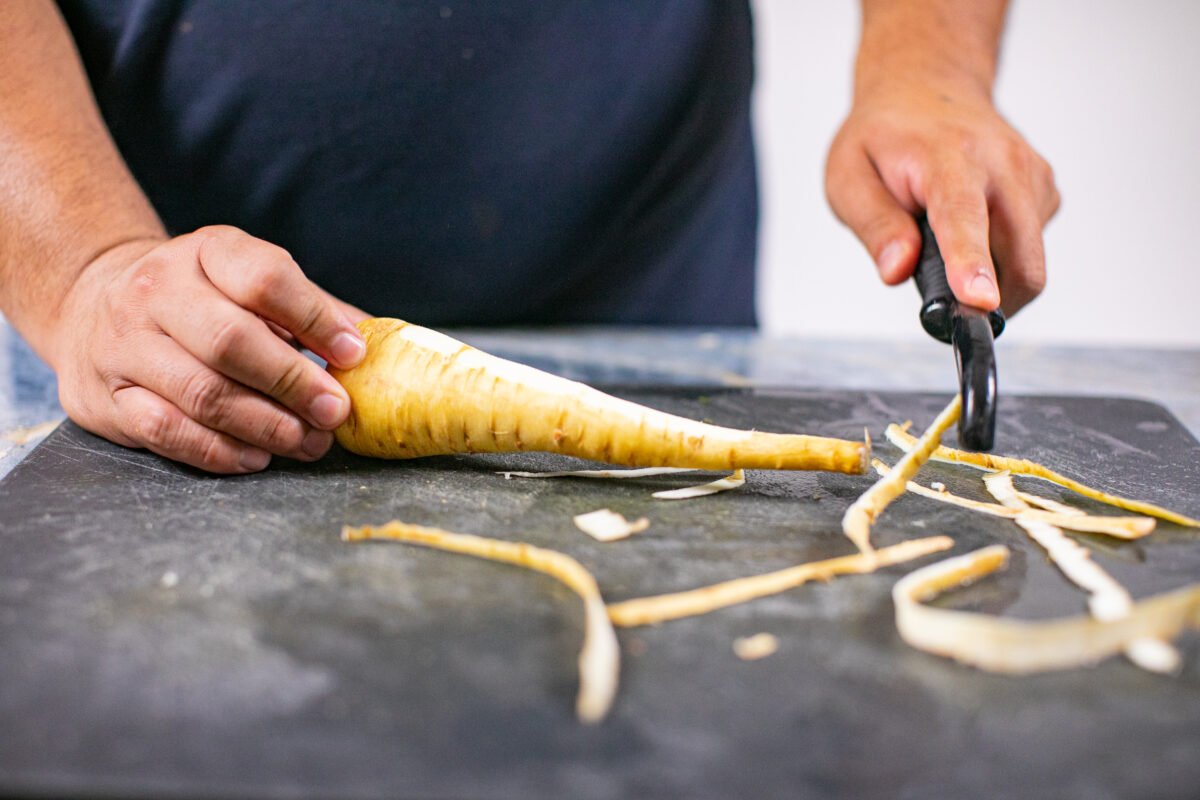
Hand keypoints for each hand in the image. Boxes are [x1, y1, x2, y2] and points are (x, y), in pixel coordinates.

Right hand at [49, 226, 369, 472]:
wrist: (94, 304)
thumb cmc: (202, 300)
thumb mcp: (250, 283)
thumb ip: (313, 311)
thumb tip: (384, 346)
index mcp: (206, 252)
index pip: (265, 278)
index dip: (316, 319)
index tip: (353, 355)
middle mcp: (157, 291)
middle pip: (231, 340)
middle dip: (294, 383)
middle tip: (335, 413)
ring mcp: (125, 343)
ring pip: (202, 392)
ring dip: (266, 426)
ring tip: (308, 442)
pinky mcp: (107, 396)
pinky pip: (168, 431)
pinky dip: (220, 451)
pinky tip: (257, 457)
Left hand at [825, 80, 1059, 315]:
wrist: (928, 85)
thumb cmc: (885, 136)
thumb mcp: (848, 176)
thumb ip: (873, 225)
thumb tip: (896, 270)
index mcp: (949, 157)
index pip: (964, 218)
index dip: (972, 265)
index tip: (980, 300)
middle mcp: (1003, 163)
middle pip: (1020, 258)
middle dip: (990, 301)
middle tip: (946, 304)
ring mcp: (1032, 176)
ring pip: (1030, 262)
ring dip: (993, 279)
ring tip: (947, 248)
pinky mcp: (1046, 191)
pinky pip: (1031, 249)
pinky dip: (1002, 259)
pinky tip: (971, 231)